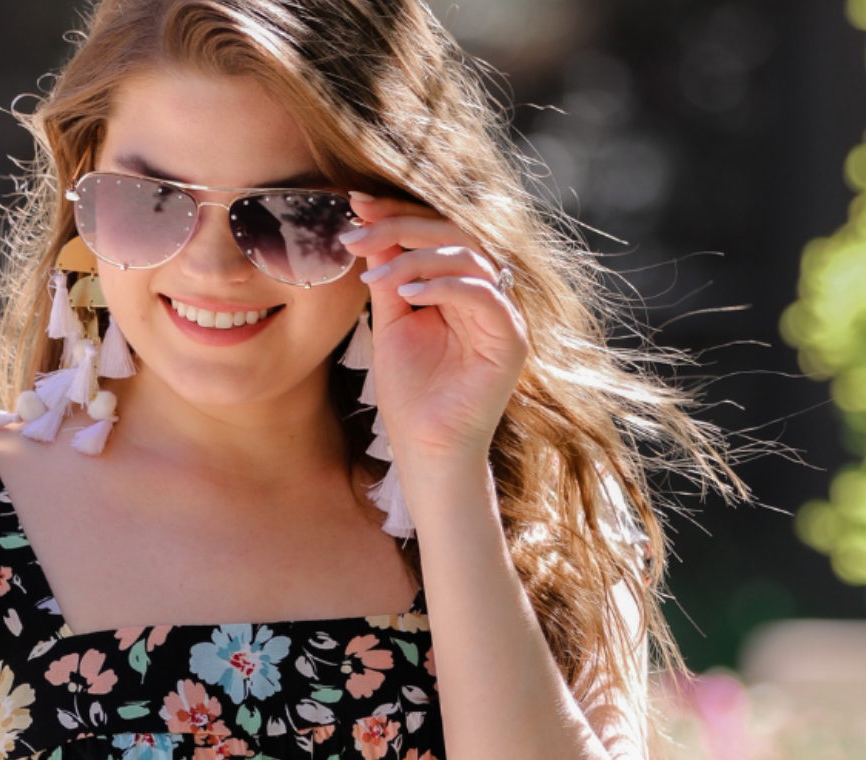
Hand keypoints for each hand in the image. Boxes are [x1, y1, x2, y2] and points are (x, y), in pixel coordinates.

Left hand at [339, 192, 527, 471]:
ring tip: (375, 277)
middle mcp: (487, 293)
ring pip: (468, 256)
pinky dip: (444, 287)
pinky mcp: (510, 339)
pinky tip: (407, 296)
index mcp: (460, 287)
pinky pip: (483, 294)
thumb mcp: (392, 324)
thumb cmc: (410, 395)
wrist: (426, 448)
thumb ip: (390, 278)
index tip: (355, 206)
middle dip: (401, 225)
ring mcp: (503, 315)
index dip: (397, 214)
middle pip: (453, 233)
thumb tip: (372, 231)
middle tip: (359, 227)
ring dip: (416, 258)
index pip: (435, 233)